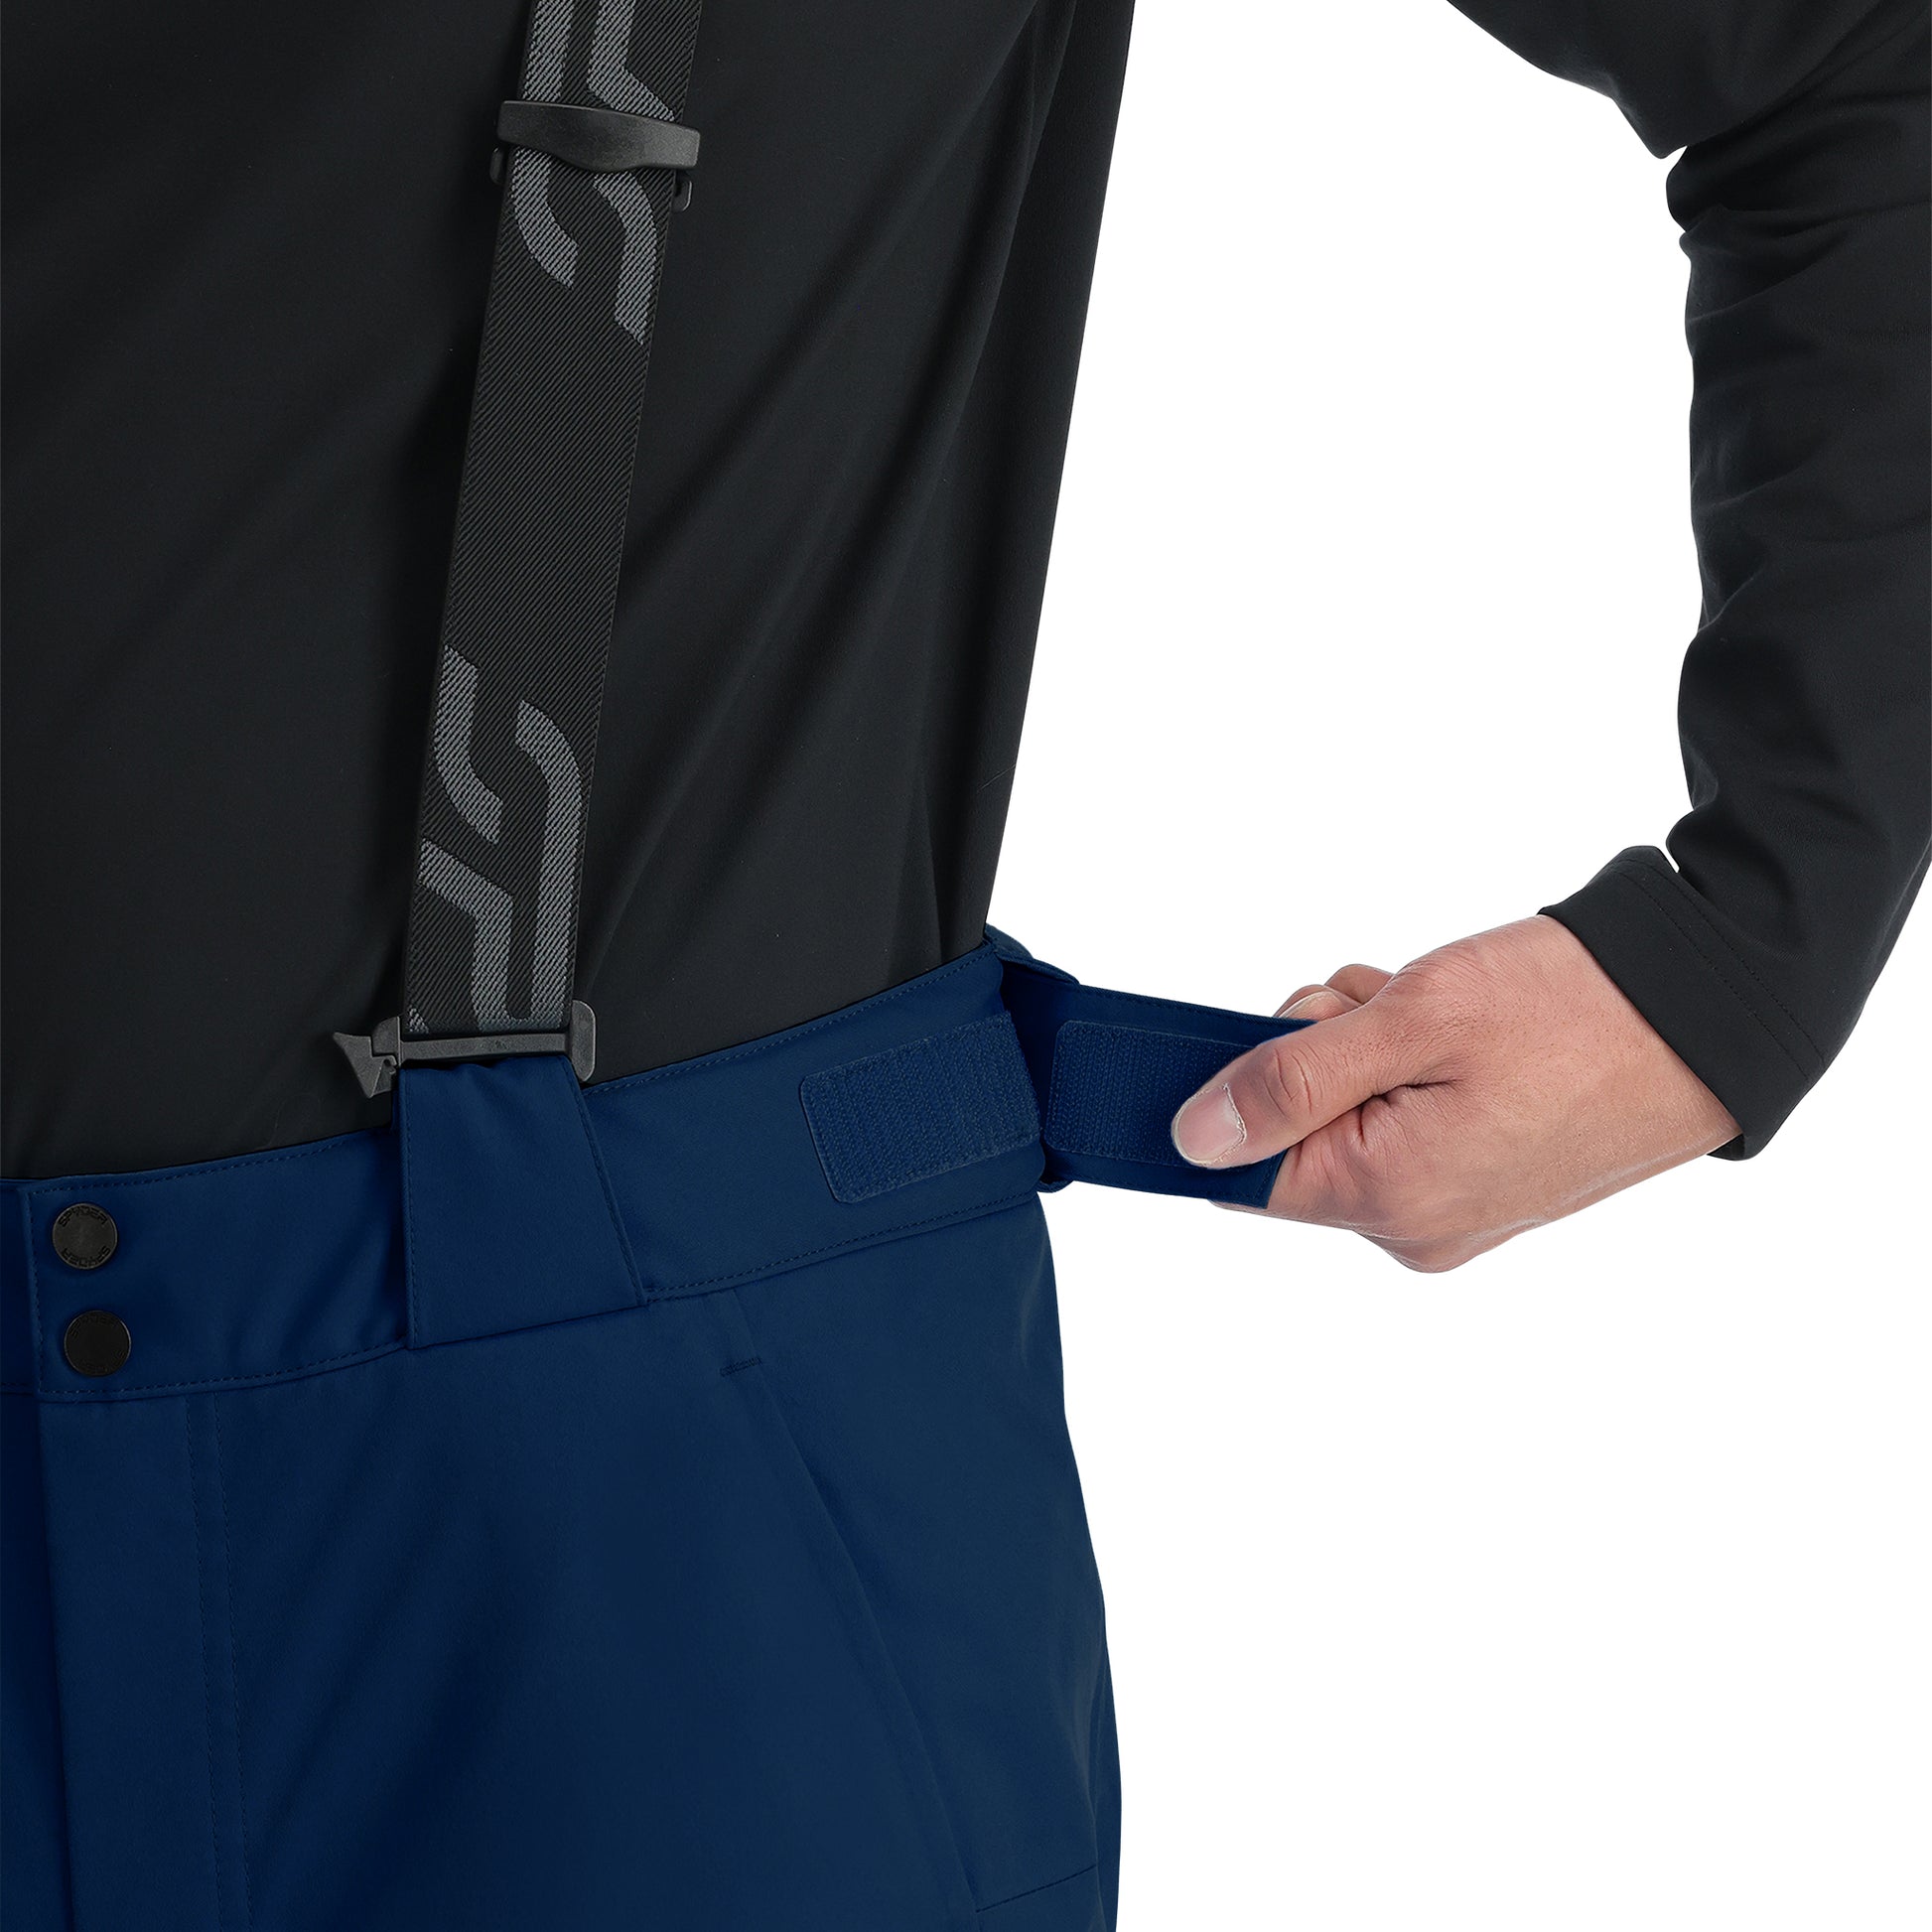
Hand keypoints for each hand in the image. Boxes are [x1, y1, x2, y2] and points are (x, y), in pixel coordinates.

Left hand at [1169, 916, 1738, 1270]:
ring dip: (1365, 1050)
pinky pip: (1404, 1127)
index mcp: (1388, 1200)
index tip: (1299, 1025)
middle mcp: (1414, 1229)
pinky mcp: (1487, 1186)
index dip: (1244, 1087)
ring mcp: (1455, 1212)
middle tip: (1385, 1001)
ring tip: (1438, 1010)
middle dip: (1315, 1052)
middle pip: (1295, 1139)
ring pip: (1349, 1122)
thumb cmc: (1573, 1009)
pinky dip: (1410, 1069)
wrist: (1711, 1014)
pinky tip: (1464, 1031)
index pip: (1242, 1171)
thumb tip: (1190, 1138)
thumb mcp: (1413, 1019)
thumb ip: (1291, 1078)